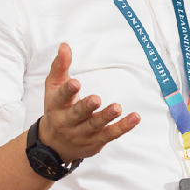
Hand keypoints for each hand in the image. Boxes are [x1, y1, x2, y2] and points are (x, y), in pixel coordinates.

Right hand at [39, 42, 138, 162]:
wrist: (54, 144)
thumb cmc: (57, 108)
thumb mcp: (54, 87)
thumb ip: (60, 66)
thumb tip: (64, 46)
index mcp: (56, 106)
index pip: (61, 97)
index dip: (68, 90)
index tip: (76, 83)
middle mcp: (67, 122)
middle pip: (77, 115)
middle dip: (86, 107)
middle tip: (96, 99)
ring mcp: (82, 134)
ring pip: (94, 126)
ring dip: (106, 117)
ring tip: (117, 107)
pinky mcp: (96, 142)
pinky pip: (110, 135)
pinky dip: (123, 127)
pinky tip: (134, 118)